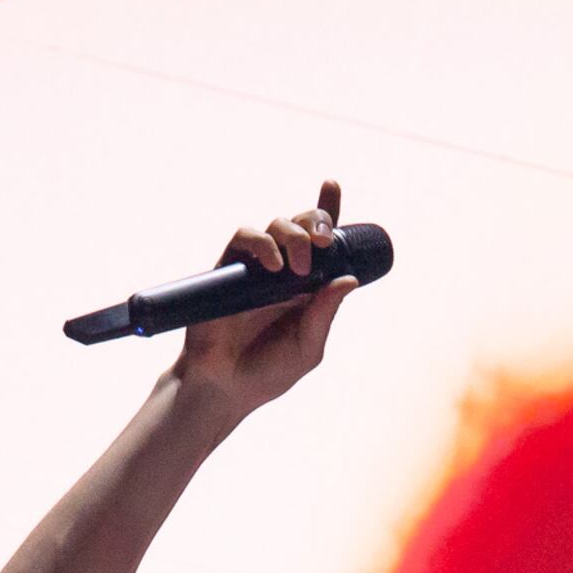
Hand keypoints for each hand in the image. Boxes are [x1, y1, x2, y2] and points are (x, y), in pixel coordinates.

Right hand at [169, 180, 356, 416]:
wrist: (225, 386)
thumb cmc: (268, 371)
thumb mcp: (307, 348)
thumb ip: (325, 314)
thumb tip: (348, 280)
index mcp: (308, 286)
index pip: (321, 241)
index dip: (327, 209)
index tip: (332, 185)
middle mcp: (284, 271)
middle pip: (301, 224)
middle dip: (316, 220)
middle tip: (323, 243)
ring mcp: (256, 268)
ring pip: (276, 225)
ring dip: (293, 234)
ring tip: (299, 267)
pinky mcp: (230, 269)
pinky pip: (245, 238)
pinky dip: (262, 244)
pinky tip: (274, 265)